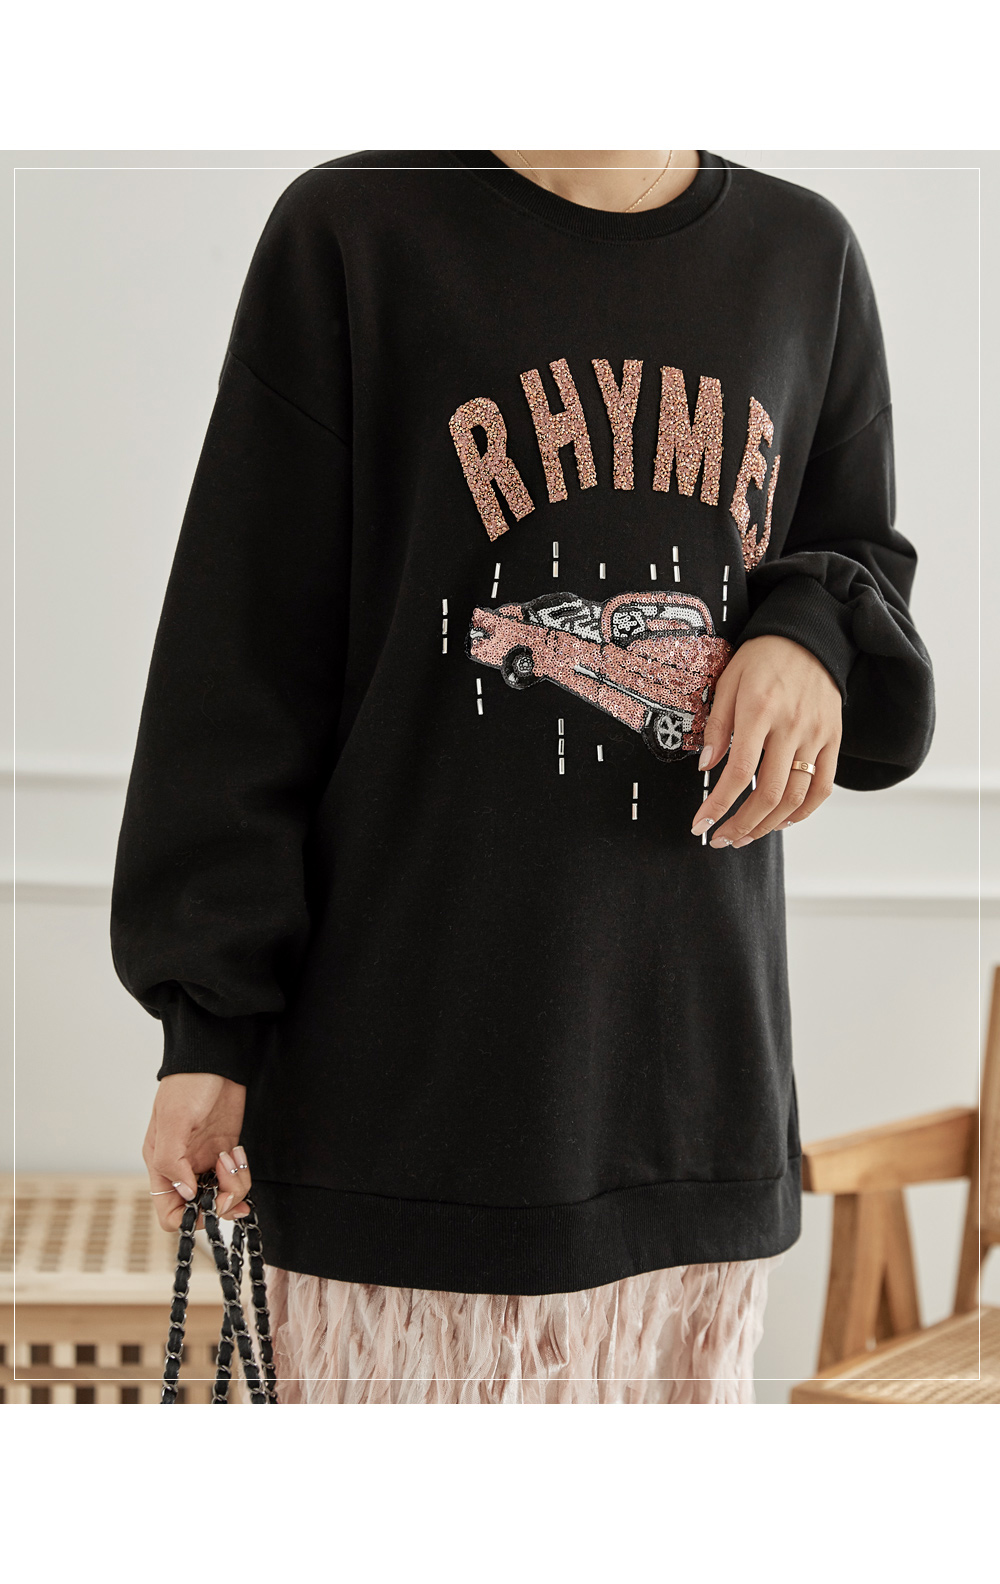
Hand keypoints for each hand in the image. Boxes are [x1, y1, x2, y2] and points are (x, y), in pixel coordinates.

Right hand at [143, 1072, 251, 1231]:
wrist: (215, 1061)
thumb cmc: (187, 1085)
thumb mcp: (173, 1121)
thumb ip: (172, 1161)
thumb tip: (187, 1194)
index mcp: (162, 1167)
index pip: (170, 1212)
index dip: (189, 1218)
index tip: (207, 1203)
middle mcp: (183, 1169)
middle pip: (201, 1209)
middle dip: (219, 1202)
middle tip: (228, 1178)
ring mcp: (206, 1162)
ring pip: (223, 1196)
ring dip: (234, 1184)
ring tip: (231, 1156)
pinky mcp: (226, 1152)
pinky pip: (237, 1178)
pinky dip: (242, 1171)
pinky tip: (237, 1151)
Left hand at [691, 634, 841, 848]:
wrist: (810, 635)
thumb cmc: (762, 657)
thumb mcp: (728, 681)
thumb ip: (717, 727)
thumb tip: (706, 769)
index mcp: (759, 710)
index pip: (738, 772)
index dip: (718, 805)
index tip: (700, 824)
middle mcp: (791, 726)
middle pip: (769, 793)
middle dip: (741, 825)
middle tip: (721, 839)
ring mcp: (816, 735)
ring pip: (796, 797)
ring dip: (769, 825)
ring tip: (746, 836)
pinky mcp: (834, 739)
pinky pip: (823, 786)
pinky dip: (804, 812)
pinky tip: (782, 822)